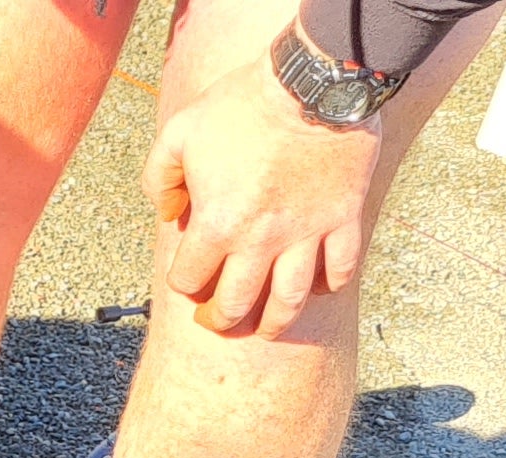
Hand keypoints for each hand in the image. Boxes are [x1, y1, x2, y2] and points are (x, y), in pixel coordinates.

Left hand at [146, 56, 377, 338]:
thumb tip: (168, 214)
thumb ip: (160, 178)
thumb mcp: (179, 132)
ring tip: (265, 328)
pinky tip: (317, 288)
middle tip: (215, 320)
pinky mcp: (346, 218)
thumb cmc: (242, 104)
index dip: (184, 281)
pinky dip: (328, 286)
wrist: (315, 81)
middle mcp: (262, 239)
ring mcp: (308, 232)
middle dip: (221, 320)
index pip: (190, 278)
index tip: (188, 275)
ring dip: (275, 323)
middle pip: (238, 304)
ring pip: (290, 301)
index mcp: (218, 224)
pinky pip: (341, 269)